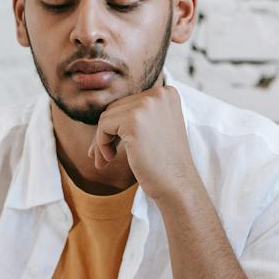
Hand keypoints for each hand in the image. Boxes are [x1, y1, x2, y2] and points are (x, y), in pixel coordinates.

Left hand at [86, 83, 199, 202]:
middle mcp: (159, 93)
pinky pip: (103, 126)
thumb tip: (103, 113)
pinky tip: (110, 159)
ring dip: (101, 140)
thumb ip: (137, 115)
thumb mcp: (156, 128)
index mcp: (167, 93)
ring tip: (107, 159)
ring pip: (107, 116)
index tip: (113, 146)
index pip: (129, 103)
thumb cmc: (164, 163)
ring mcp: (147, 104)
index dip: (117, 125)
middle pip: (116, 107)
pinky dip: (100, 143)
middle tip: (104, 156)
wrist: (177, 186)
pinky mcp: (133, 120)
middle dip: (106, 133)